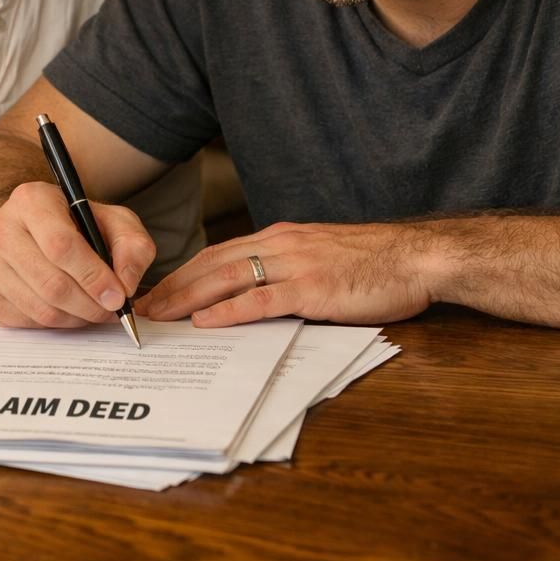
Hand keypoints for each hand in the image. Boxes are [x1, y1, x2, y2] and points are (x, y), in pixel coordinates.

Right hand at [0, 181, 155, 328]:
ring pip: (39, 308)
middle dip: (89, 305)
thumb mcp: (116, 222)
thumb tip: (126, 285)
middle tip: (111, 310)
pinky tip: (69, 310)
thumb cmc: (80, 225)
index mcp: (31, 200)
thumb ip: (132, 247)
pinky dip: (55, 325)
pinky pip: (25, 322)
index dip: (93, 276)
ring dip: (76, 318)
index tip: (118, 296)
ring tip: (94, 310)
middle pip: (50, 282)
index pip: (61, 245)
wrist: (40, 231)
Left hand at [137, 221, 436, 327]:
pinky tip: (205, 322)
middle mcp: (281, 245)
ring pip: (228, 278)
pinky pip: (262, 299)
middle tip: (143, 307)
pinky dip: (229, 310)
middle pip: (213, 264)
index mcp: (282, 239)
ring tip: (159, 316)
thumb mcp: (322, 258)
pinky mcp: (312, 289)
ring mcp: (296, 265)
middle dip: (174, 286)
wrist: (416, 257)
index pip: (220, 254)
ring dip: (188, 298)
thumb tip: (257, 294)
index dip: (185, 273)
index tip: (159, 291)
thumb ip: (289, 270)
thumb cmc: (375, 263)